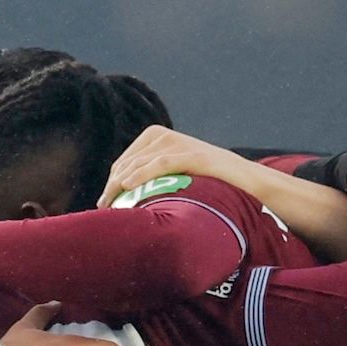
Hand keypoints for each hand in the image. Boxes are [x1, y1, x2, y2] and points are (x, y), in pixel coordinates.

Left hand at [101, 124, 280, 206]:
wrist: (243, 180)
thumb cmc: (206, 183)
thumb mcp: (173, 175)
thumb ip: (151, 177)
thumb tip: (121, 197)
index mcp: (156, 137)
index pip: (123, 161)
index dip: (110, 183)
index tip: (104, 204)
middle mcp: (164, 136)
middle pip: (127, 163)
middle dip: (112, 186)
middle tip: (104, 209)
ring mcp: (178, 143)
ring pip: (139, 163)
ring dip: (120, 185)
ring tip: (111, 206)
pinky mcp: (192, 155)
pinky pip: (161, 163)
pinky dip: (142, 173)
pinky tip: (127, 186)